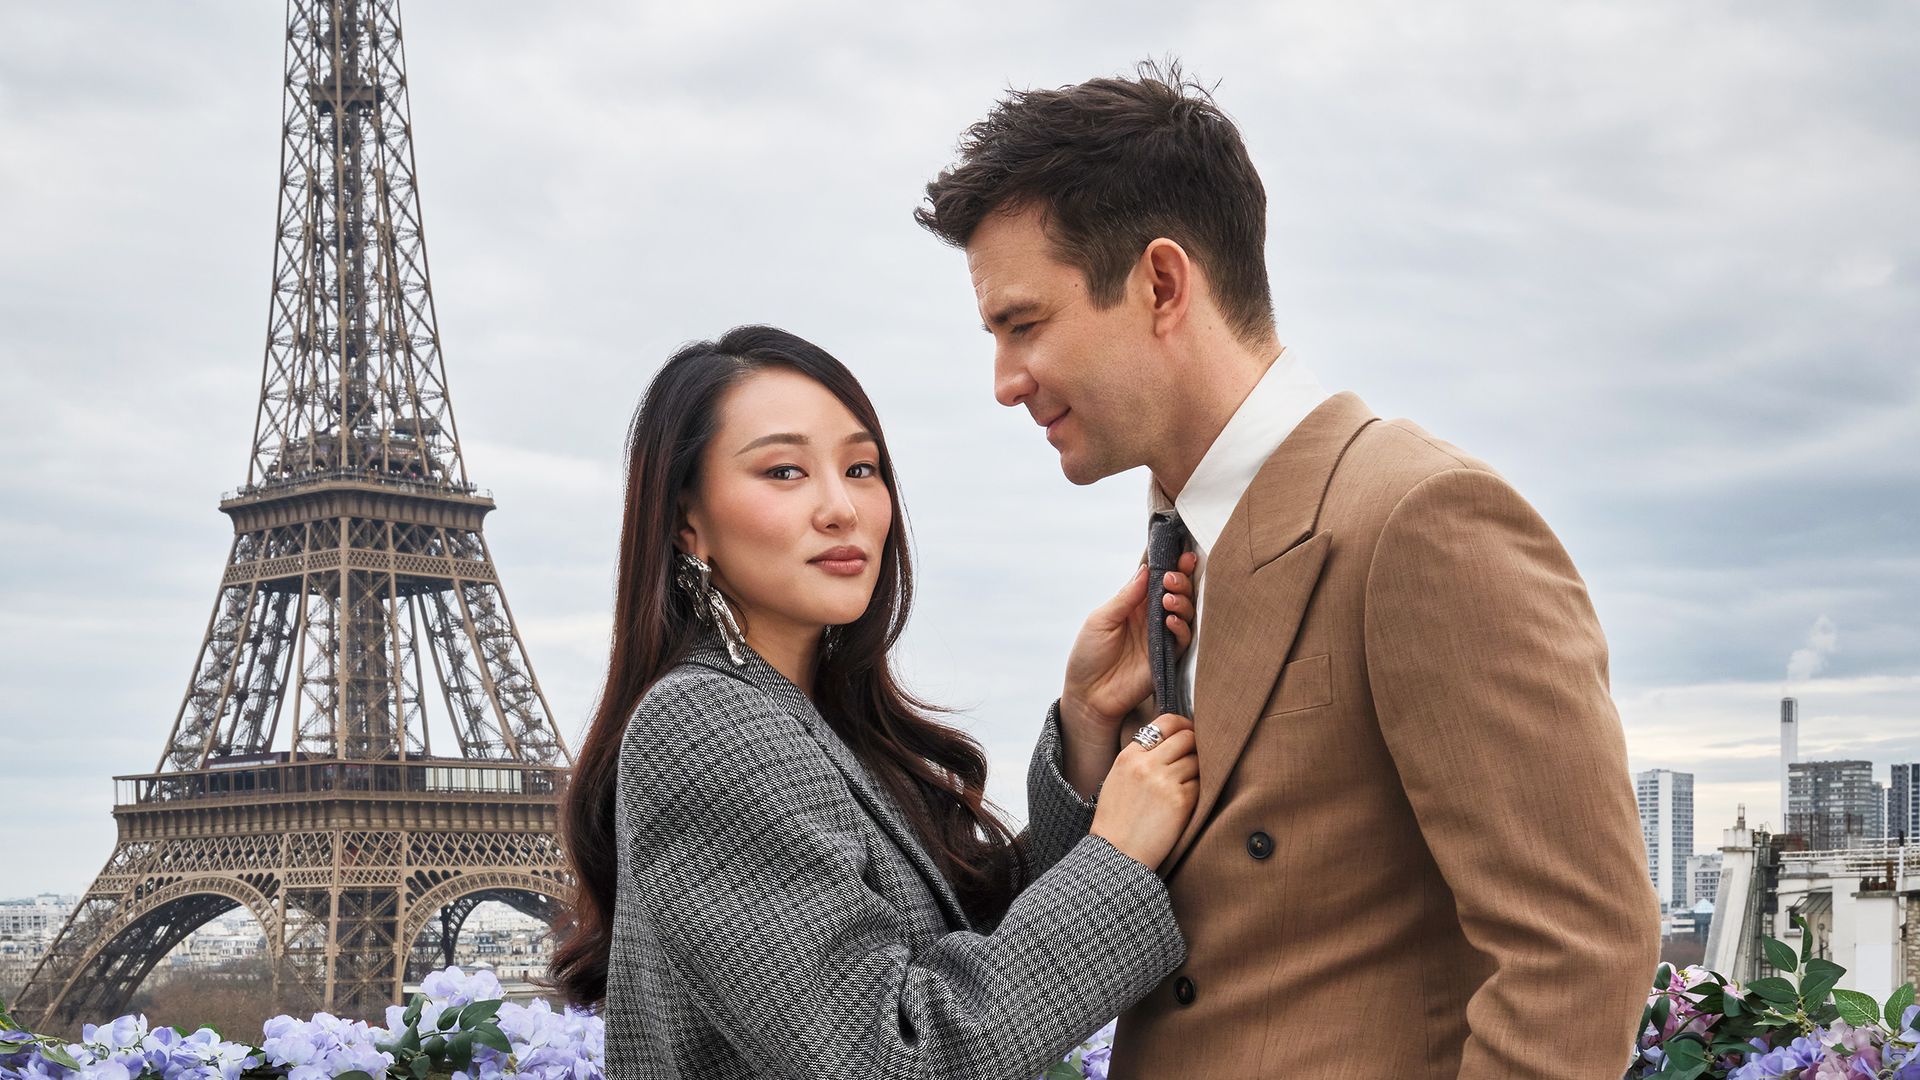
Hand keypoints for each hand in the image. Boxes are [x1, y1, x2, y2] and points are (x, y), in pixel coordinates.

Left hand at [1062, 553, 1197, 734]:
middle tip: (1173, 578)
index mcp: (1134, 605)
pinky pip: (1182, 639)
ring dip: (1181, 601)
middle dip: (1180, 580)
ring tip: (1168, 598)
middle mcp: (1151, 619)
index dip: (1170, 567)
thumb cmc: (1088, 655)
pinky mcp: (1168, 657)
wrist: (1088, 695)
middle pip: (1176, 593)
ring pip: (1184, 613)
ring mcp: (1161, 637)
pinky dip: (1180, 627)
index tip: (1181, 554)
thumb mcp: (1100, 620)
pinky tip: (1169, 620)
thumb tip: (1146, 570)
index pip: (1156, 581)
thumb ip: (1125, 597)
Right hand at [1089, 713, 1198, 867]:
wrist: (1117, 854)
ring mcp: (1164, 781)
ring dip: (1199, 770)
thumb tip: (1173, 742)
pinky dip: (1199, 790)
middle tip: (1200, 756)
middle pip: (1187, 738)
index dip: (1183, 725)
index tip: (1190, 732)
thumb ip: (1141, 758)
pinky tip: (1188, 801)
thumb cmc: (1117, 820)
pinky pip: (1201, 784)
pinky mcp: (1181, 801)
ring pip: (1197, 761)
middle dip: (1196, 745)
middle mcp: (1146, 764)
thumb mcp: (1118, 779)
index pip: (1164, 724)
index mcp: (1129, 756)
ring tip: (1189, 784)